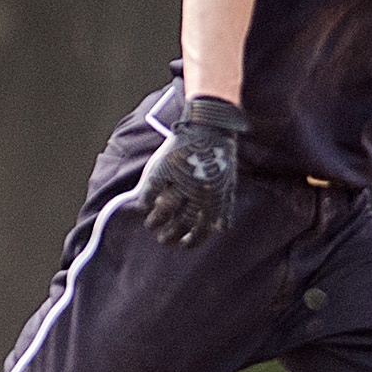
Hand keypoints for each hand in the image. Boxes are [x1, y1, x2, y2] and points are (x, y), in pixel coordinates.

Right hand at [140, 95, 249, 247]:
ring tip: (151, 225)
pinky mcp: (163, 168)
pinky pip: (148, 193)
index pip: (202, 230)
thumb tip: (221, 230)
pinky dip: (144, 203)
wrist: (209, 126)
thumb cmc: (220, 155)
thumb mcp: (228, 183)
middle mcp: (197, 192)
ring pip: (162, 211)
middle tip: (163, 239)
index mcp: (214, 198)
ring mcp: (179, 180)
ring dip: (154, 222)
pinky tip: (143, 206)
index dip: (191, 241)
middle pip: (180, 223)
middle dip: (170, 236)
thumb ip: (225, 207)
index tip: (182, 245)